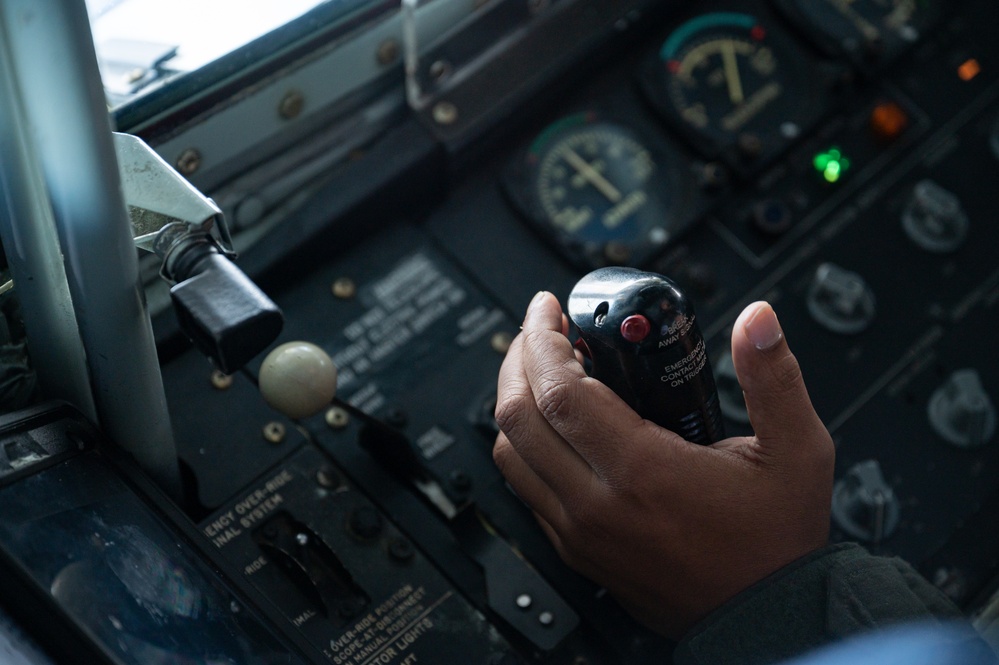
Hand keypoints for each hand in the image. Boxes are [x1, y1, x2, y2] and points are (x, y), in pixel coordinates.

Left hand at [492, 292, 833, 638]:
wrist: (767, 617)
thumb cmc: (777, 542)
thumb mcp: (797, 451)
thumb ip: (773, 378)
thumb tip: (758, 320)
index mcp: (643, 472)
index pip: (559, 392)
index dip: (542, 339)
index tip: (547, 308)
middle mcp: (597, 505)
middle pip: (517, 418)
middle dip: (519, 361)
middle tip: (540, 331)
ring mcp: (579, 532)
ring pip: (510, 455)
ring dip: (515, 402)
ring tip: (543, 370)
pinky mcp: (576, 550)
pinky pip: (526, 488)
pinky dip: (526, 444)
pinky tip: (556, 422)